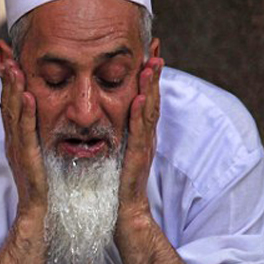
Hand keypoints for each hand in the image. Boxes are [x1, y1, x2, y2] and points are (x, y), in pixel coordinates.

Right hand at [0, 57, 46, 215]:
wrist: (39, 214)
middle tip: (3, 49)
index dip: (8, 77)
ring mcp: (18, 148)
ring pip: (12, 113)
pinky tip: (28, 96)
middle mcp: (14, 139)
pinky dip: (26, 113)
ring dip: (11, 88)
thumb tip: (43, 118)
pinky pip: (26, 132)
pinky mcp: (27, 158)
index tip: (7, 54)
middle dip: (5, 74)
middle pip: (6, 101)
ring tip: (11, 65)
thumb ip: (38, 136)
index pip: (11, 101)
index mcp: (17, 137)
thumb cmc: (43, 187)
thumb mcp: (39, 154)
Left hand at [118, 56, 162, 221]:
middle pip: (150, 99)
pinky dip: (140, 116)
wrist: (123, 217)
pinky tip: (139, 99)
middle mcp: (143, 137)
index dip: (146, 76)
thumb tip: (108, 119)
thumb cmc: (115, 187)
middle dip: (153, 73)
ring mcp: (142, 148)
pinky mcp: (136, 161)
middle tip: (155, 46)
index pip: (143, 98)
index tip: (147, 51)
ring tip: (153, 64)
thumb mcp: (115, 154)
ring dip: (151, 87)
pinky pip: (139, 135)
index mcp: (136, 134)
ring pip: (149, 112)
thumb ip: (115, 136)